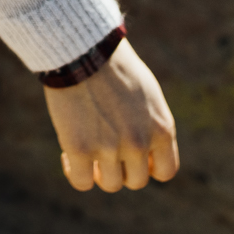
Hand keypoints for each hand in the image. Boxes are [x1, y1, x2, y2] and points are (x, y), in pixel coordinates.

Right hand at [44, 37, 179, 191]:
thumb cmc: (114, 66)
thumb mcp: (147, 94)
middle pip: (135, 181)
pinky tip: (67, 156)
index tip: (134, 158)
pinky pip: (81, 181)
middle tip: (105, 153)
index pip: (166, 171)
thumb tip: (145, 150)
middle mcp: (139, 143)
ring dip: (98, 172)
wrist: (83, 49)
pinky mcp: (79, 149)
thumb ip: (150, 124)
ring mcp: (109, 148)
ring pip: (109, 184)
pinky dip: (74, 172)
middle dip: (121, 170)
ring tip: (87, 152)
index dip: (149, 168)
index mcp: (162, 129)